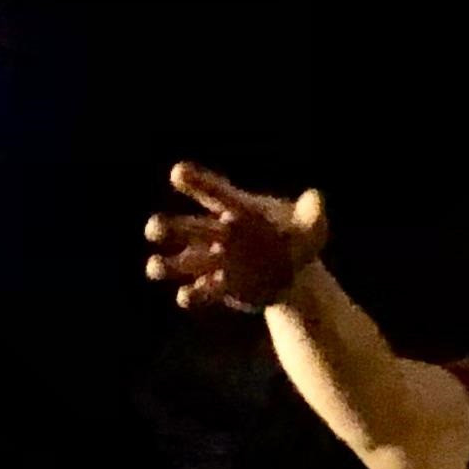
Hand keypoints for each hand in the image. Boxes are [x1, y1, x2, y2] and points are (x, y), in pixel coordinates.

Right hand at [143, 162, 328, 311]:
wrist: (294, 276)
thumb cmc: (297, 241)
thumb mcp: (312, 227)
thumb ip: (312, 213)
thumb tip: (315, 198)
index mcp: (238, 210)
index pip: (214, 191)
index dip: (196, 181)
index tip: (177, 172)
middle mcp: (220, 233)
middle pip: (190, 227)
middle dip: (171, 227)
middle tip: (153, 228)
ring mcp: (216, 261)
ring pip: (185, 261)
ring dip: (168, 264)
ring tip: (154, 267)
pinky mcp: (219, 288)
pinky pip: (200, 291)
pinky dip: (192, 294)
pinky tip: (186, 296)